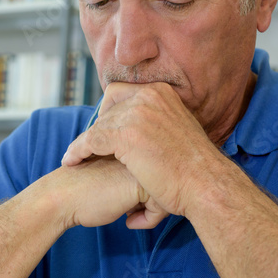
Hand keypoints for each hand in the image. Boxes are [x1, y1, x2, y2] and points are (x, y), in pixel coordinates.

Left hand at [60, 82, 223, 223]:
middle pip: (106, 108)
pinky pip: (90, 140)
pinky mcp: (125, 136)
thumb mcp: (177, 132)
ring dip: (84, 142)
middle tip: (90, 148)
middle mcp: (148, 97)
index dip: (108, 112)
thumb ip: (158, 124)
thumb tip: (146, 130)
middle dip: (97, 128)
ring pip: (97, 125)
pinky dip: (77, 151)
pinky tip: (72, 162)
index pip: (120, 92)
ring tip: (75, 157)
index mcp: (161, 93)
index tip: (103, 131)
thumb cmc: (194, 169)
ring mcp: (136, 114)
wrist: (205, 185)